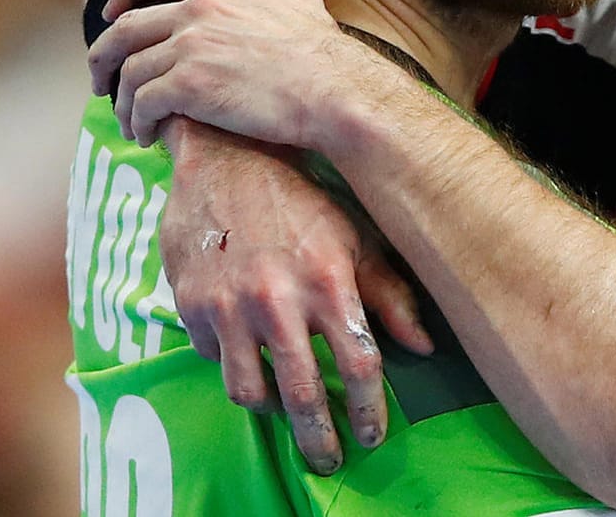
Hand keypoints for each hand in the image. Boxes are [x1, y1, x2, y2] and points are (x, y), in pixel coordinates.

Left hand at [88, 0, 367, 147]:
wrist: (337, 94)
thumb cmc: (328, 58)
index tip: (113, 12)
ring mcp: (192, 45)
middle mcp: (201, 9)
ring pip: (130, 71)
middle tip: (101, 82)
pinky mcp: (189, 85)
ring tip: (131, 125)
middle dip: (104, 55)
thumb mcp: (309, 7)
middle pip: (127, 24)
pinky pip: (143, 103)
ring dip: (123, 103)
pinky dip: (138, 122)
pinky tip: (147, 137)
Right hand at [159, 117, 433, 472]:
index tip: (372, 435)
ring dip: (272, 409)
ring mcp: (230, 305)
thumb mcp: (355, 236)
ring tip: (286, 411)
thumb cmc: (301, 197)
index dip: (368, 411)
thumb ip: (390, 293)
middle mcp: (278, 299)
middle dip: (319, 438)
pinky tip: (249, 353)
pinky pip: (216, 359)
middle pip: (302, 394)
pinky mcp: (192, 305)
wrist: (226, 156)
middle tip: (329, 459)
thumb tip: (423, 346)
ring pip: (250, 391)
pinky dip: (235, 365)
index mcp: (329, 280)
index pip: (359, 365)